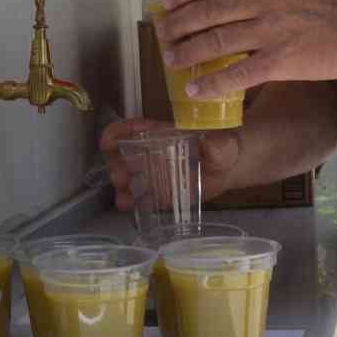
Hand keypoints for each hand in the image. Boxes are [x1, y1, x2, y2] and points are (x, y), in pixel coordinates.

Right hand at [100, 117, 243, 211]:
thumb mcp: (219, 141)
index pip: (131, 129)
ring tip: (124, 198)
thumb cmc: (221, 147)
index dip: (116, 134)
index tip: (109, 143)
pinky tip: (132, 208)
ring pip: (130, 179)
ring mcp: (154, 174)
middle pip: (124, 156)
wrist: (228, 168)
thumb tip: (208, 141)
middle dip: (118, 166)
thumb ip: (214, 142)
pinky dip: (135, 203)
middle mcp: (151, 153)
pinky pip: (144, 197)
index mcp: (160, 135)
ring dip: (123, 187)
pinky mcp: (161, 193)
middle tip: (121, 178)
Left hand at [152, 0, 336, 96]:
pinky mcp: (279, 61)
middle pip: (207, 11)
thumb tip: (214, 0)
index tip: (165, 0)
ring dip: (186, 52)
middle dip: (177, 24)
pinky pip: (236, 74)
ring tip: (170, 60)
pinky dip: (210, 83)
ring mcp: (271, 31)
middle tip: (161, 34)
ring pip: (215, 42)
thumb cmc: (323, 5)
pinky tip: (194, 89)